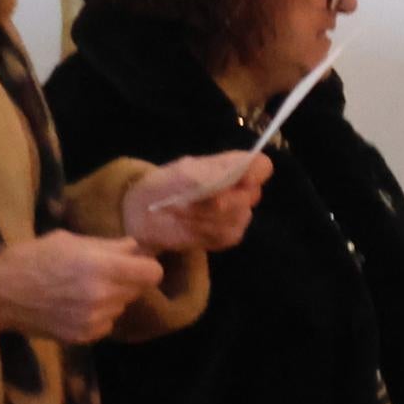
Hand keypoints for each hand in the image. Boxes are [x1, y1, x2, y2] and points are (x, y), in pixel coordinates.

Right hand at [0, 230, 166, 344]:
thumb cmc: (29, 259)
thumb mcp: (68, 241)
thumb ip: (107, 245)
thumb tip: (137, 247)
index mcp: (102, 268)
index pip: (152, 273)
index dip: (146, 266)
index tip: (135, 263)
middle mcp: (104, 296)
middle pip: (138, 290)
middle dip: (127, 280)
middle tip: (104, 273)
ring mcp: (94, 320)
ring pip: (122, 307)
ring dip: (112, 298)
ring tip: (83, 289)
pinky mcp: (83, 337)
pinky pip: (106, 324)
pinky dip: (98, 316)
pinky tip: (74, 306)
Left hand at [124, 153, 268, 253]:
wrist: (143, 214)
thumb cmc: (163, 186)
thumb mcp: (180, 173)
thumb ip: (207, 176)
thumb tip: (227, 184)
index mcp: (233, 168)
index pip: (261, 166)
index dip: (254, 174)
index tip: (235, 182)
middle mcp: (241, 191)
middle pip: (249, 197)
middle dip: (216, 201)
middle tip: (185, 201)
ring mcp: (237, 215)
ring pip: (237, 218)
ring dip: (203, 217)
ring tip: (180, 214)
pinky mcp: (228, 236)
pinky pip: (226, 236)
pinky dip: (203, 232)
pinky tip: (187, 227)